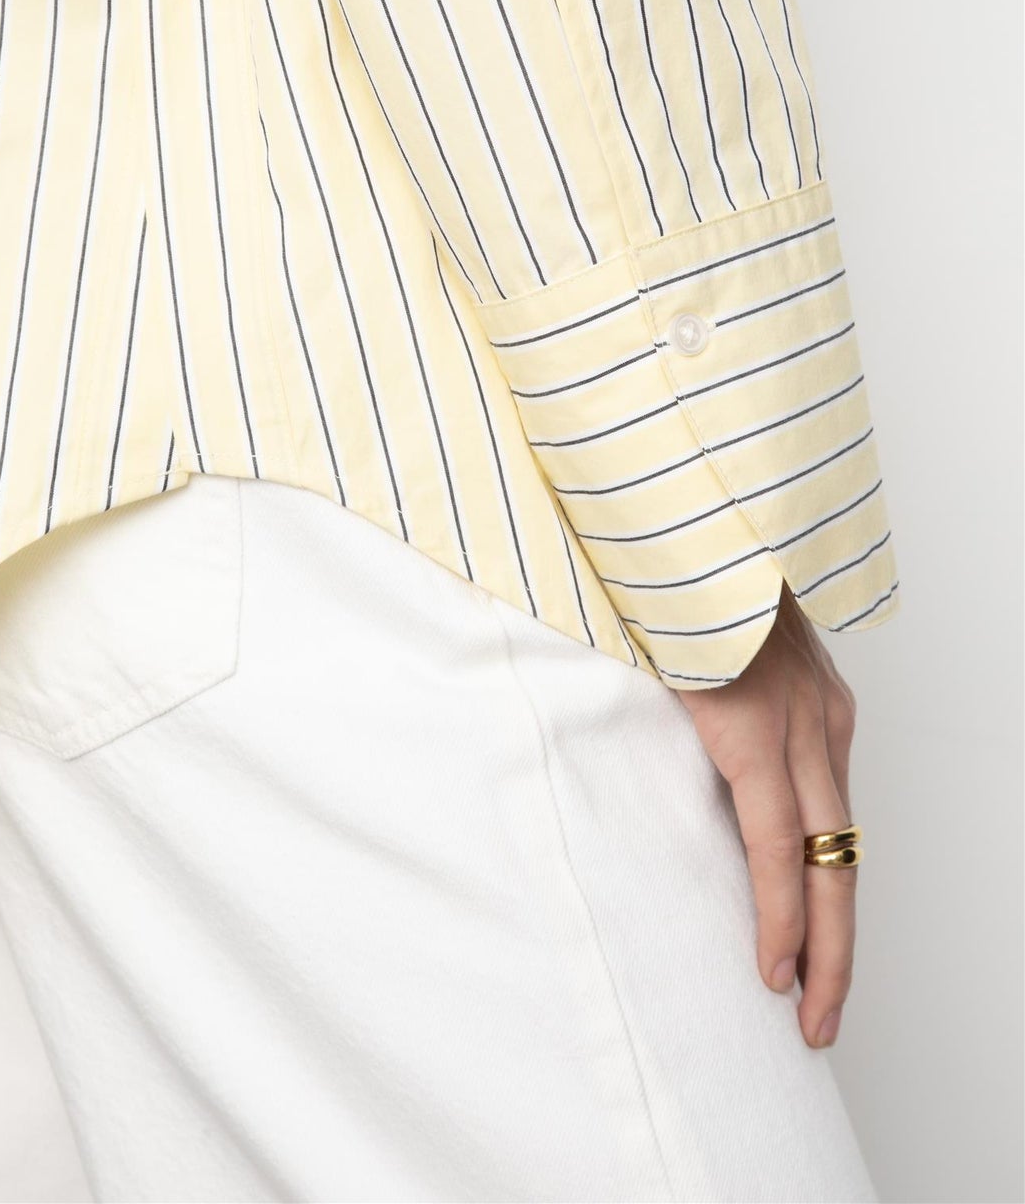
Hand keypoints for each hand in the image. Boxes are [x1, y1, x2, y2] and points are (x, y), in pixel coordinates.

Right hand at [675, 583, 858, 1049]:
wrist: (679, 509)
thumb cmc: (680, 569)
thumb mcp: (715, 644)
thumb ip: (717, 695)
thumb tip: (685, 731)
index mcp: (815, 700)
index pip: (834, 820)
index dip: (827, 894)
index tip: (812, 949)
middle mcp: (823, 719)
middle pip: (846, 857)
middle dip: (839, 948)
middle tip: (823, 1016)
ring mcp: (797, 726)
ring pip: (827, 865)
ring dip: (820, 950)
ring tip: (808, 1013)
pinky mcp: (754, 732)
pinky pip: (777, 847)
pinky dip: (781, 915)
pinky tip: (773, 965)